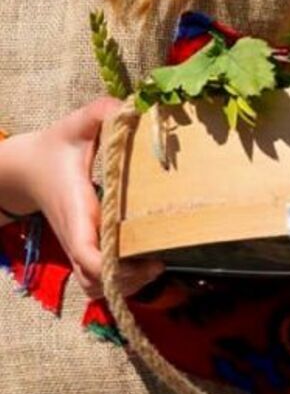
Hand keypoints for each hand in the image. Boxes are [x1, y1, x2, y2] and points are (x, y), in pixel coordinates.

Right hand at [0, 98, 162, 299]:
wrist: (23, 169)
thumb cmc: (54, 147)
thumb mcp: (76, 125)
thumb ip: (102, 112)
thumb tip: (133, 106)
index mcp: (78, 211)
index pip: (89, 254)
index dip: (115, 266)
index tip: (151, 259)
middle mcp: (76, 236)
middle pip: (96, 281)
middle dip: (129, 281)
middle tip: (162, 262)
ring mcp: (77, 246)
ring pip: (95, 286)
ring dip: (124, 286)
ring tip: (154, 266)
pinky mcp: (82, 248)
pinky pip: (96, 279)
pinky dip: (116, 282)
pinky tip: (141, 265)